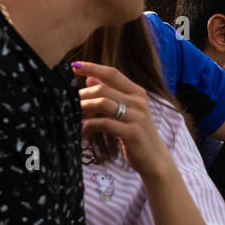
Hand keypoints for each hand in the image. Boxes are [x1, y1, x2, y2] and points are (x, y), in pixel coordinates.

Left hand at [74, 60, 171, 179]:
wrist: (155, 159)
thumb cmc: (137, 134)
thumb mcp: (127, 111)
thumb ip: (111, 94)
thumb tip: (90, 78)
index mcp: (138, 93)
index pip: (112, 73)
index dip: (92, 67)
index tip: (74, 65)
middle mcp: (139, 102)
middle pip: (103, 88)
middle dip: (82, 94)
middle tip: (69, 102)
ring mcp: (137, 117)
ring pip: (102, 103)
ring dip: (83, 108)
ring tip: (73, 115)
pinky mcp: (132, 133)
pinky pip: (104, 124)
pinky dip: (89, 125)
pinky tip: (81, 129)